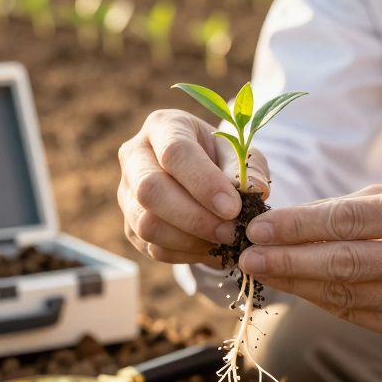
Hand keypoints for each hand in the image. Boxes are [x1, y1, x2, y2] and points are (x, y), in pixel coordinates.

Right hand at [118, 109, 269, 267]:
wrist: (202, 176)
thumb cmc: (221, 158)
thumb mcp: (240, 153)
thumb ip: (248, 168)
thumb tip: (254, 190)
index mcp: (163, 126)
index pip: (174, 152)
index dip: (203, 183)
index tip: (232, 208)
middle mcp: (135, 156)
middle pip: (149, 190)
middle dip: (195, 217)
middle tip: (232, 232)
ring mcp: (127, 192)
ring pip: (147, 224)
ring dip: (191, 240)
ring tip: (226, 242)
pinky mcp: (130, 224)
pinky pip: (154, 248)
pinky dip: (187, 254)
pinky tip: (213, 248)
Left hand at [236, 183, 381, 340]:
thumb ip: (351, 208)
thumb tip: (285, 225)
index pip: (351, 221)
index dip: (300, 226)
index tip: (260, 227)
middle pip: (345, 263)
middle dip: (288, 260)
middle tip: (246, 255)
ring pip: (347, 295)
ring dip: (296, 283)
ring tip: (262, 270)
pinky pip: (358, 314)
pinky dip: (321, 300)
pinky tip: (296, 287)